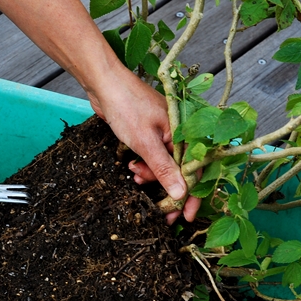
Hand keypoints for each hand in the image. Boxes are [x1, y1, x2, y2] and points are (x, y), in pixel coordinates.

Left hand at [85, 66, 199, 222]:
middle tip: (158, 209)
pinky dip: (145, 166)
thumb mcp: (145, 142)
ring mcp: (165, 134)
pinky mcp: (150, 134)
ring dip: (152, 177)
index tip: (184, 217)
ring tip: (135, 177)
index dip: (191, 195)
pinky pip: (153, 158)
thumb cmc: (126, 105)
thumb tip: (181, 194)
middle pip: (182, 171)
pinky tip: (133, 169)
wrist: (104, 83)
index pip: (196, 170)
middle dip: (168, 189)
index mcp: (186, 132)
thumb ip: (163, 169)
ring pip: (166, 166)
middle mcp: (180, 134)